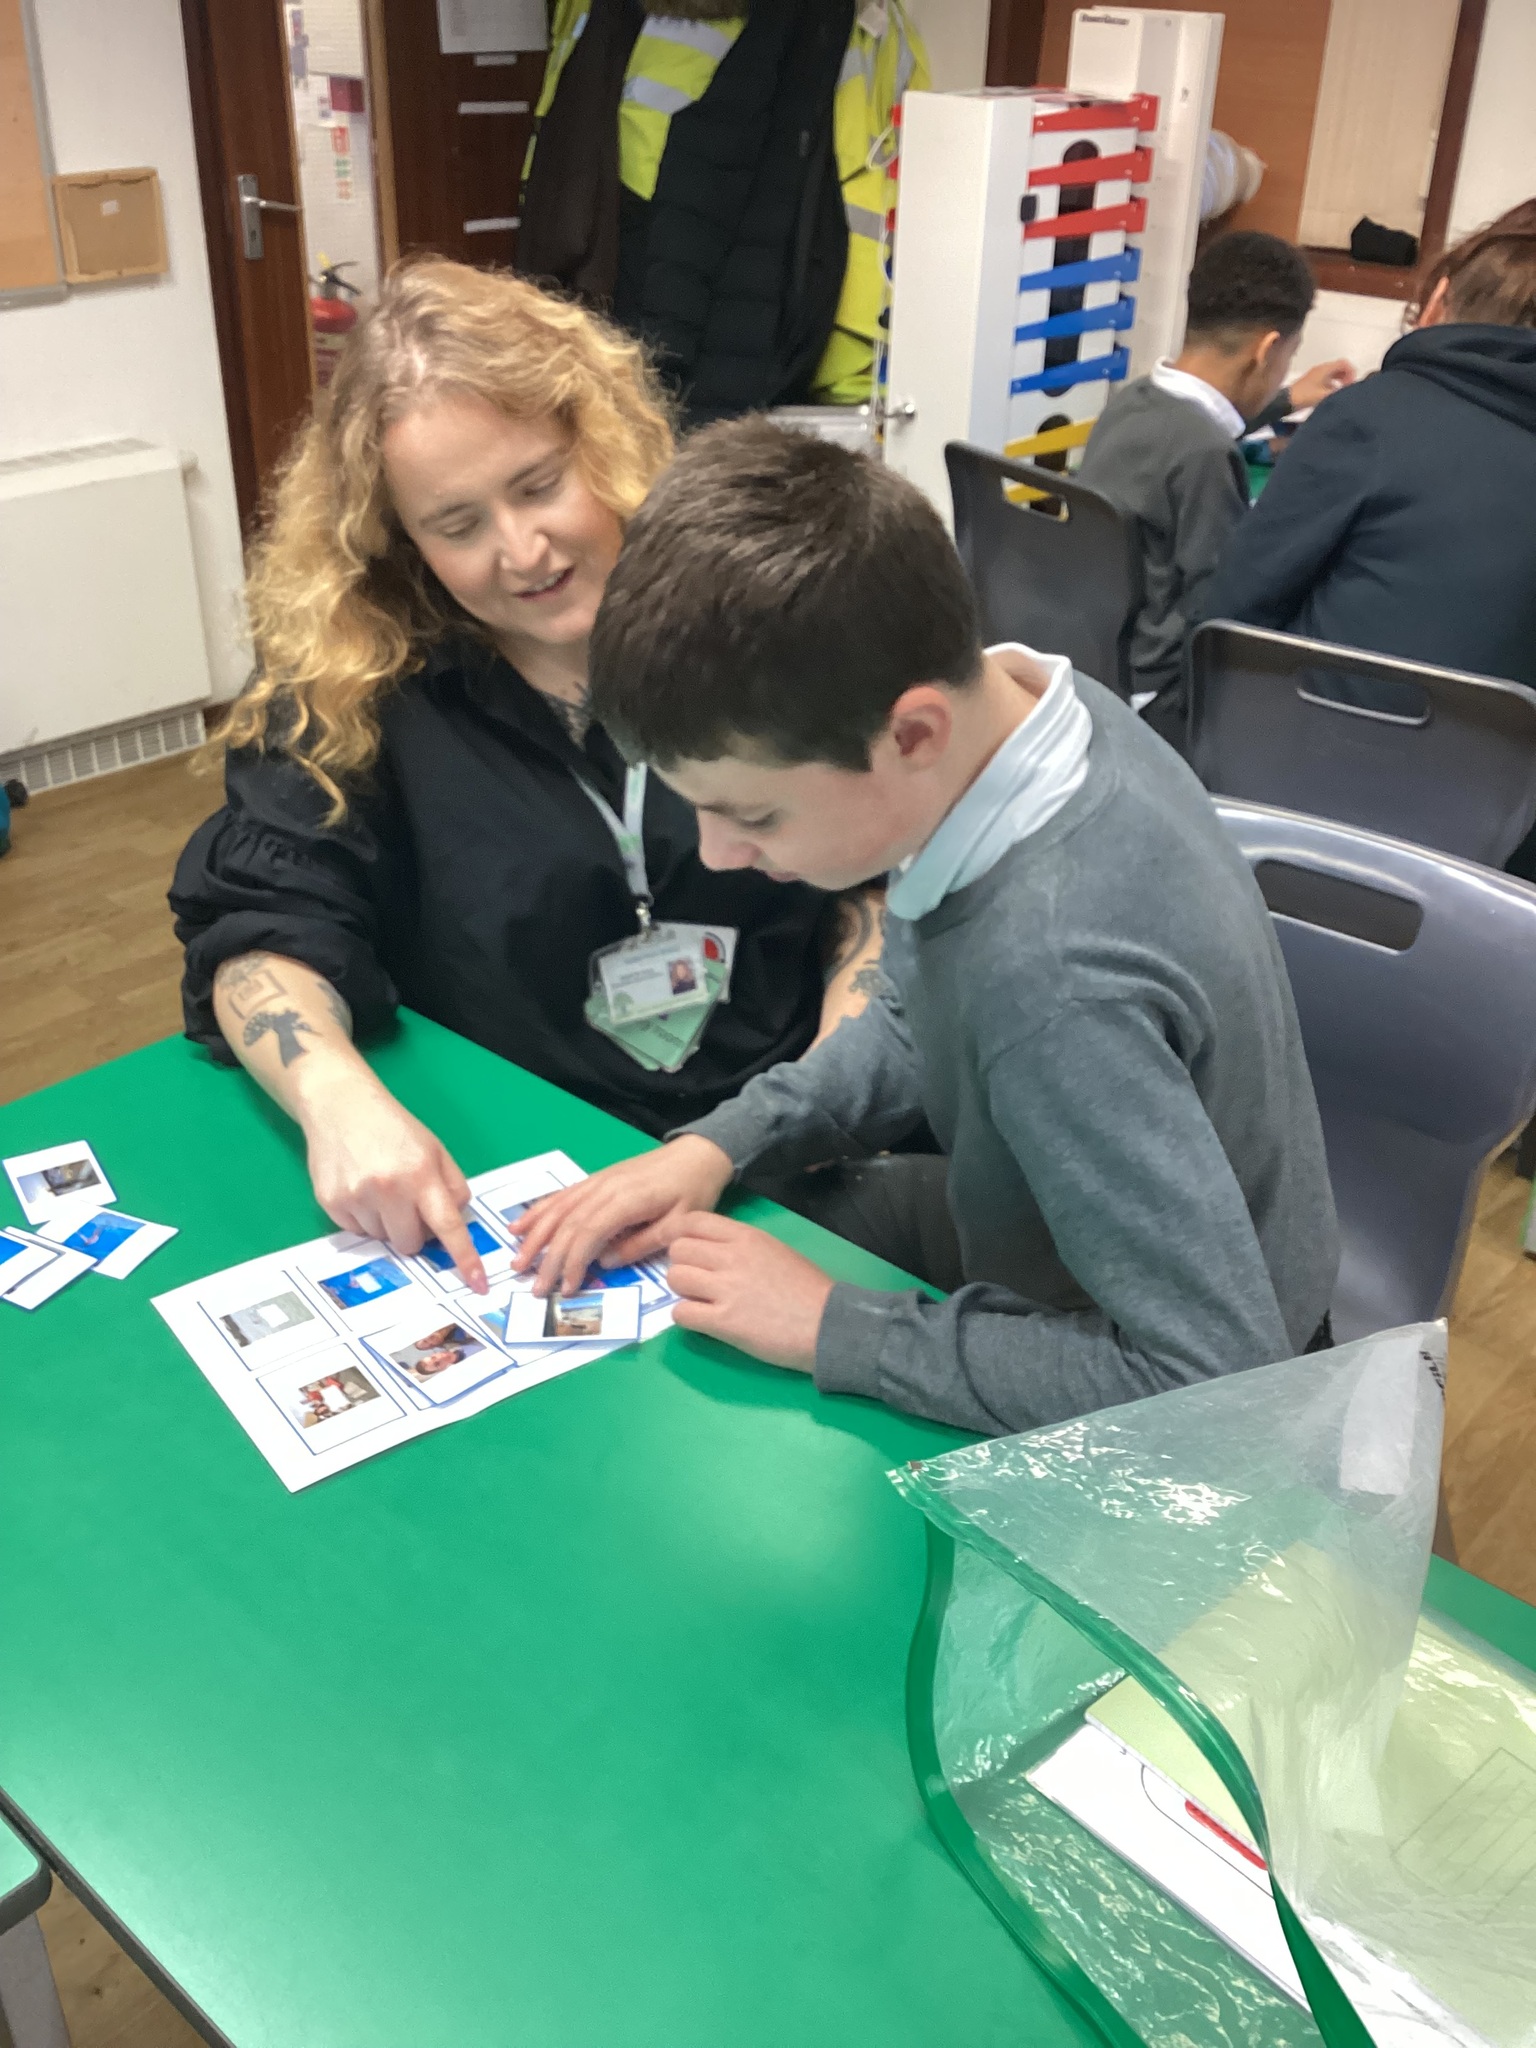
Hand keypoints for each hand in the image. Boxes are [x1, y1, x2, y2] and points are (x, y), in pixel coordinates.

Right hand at [299, 1069, 486, 1291]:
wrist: (341, 1106)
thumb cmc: (394, 1128)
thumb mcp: (435, 1149)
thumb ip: (452, 1186)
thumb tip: (456, 1222)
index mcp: (420, 1174)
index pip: (448, 1225)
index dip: (464, 1257)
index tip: (478, 1283)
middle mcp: (388, 1189)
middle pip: (411, 1243)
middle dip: (415, 1232)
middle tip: (408, 1203)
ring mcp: (356, 1198)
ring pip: (383, 1239)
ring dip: (387, 1223)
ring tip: (379, 1187)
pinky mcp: (331, 1203)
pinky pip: (356, 1232)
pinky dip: (364, 1219)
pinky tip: (360, 1188)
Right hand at [509, 1134, 733, 1297]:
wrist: (697, 1154)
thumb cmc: (693, 1190)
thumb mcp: (679, 1223)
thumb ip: (642, 1243)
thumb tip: (605, 1262)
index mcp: (626, 1200)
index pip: (589, 1233)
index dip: (574, 1262)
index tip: (567, 1288)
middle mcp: (604, 1188)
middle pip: (567, 1225)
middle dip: (548, 1259)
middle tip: (534, 1288)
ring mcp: (597, 1182)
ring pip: (558, 1209)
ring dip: (535, 1237)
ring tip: (517, 1262)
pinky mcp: (595, 1179)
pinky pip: (562, 1196)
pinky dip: (540, 1211)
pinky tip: (522, 1226)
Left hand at [667, 1213, 834, 1370]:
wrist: (829, 1325)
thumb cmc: (808, 1289)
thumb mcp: (776, 1251)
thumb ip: (743, 1246)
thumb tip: (713, 1252)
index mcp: (747, 1236)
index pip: (693, 1221)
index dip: (681, 1235)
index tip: (687, 1251)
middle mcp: (732, 1256)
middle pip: (679, 1249)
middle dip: (682, 1264)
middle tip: (696, 1280)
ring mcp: (726, 1289)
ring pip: (675, 1278)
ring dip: (682, 1291)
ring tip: (700, 1301)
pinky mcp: (723, 1322)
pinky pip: (681, 1313)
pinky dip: (686, 1317)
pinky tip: (704, 1320)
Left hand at [1287, 358, 1355, 410]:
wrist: (1286, 402)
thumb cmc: (1304, 396)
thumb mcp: (1325, 395)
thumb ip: (1339, 392)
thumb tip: (1350, 391)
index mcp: (1325, 369)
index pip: (1344, 363)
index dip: (1351, 371)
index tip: (1353, 382)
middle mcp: (1321, 369)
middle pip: (1339, 367)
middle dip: (1347, 375)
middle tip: (1349, 387)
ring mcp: (1316, 375)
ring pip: (1333, 373)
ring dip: (1340, 380)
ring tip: (1342, 391)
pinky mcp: (1312, 382)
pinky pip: (1327, 379)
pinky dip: (1333, 384)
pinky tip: (1332, 394)